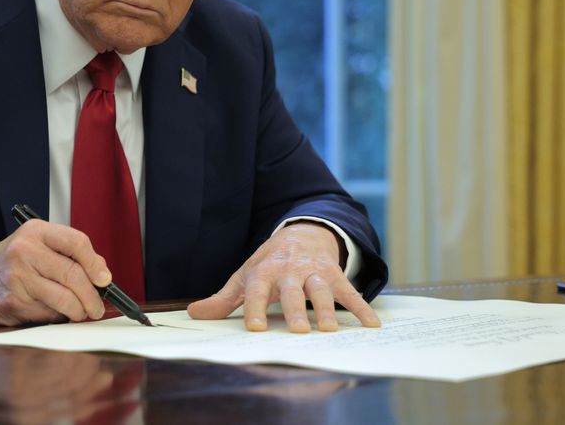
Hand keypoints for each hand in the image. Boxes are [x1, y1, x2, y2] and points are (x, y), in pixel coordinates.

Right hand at [0, 219, 110, 324]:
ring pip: (64, 299)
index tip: (105, 280)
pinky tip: (52, 312)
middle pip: (73, 275)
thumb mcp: (36, 245)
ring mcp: (18, 278)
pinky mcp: (13, 303)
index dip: (95, 263)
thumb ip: (68, 254)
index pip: (76, 242)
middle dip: (92, 296)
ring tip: (80, 312)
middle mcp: (25, 251)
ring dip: (79, 311)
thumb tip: (101, 274)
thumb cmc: (12, 262)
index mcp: (36, 231)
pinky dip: (57, 317)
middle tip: (96, 307)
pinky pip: (48, 314)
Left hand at [186, 222, 379, 332]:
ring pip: (321, 289)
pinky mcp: (335, 273)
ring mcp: (314, 271)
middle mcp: (290, 270)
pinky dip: (361, 306)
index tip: (255, 328)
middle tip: (299, 330)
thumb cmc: (269, 263)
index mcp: (264, 271)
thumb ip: (224, 299)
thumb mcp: (245, 276)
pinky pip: (349, 290)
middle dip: (296, 309)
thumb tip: (194, 314)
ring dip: (327, 308)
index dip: (255, 308)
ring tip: (329, 329)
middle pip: (293, 291)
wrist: (302, 233)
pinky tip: (370, 324)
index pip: (257, 290)